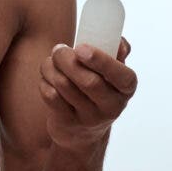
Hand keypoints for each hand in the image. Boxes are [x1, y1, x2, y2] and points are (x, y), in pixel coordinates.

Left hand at [38, 36, 137, 151]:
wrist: (83, 130)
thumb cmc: (98, 88)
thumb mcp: (111, 72)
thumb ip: (116, 52)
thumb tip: (119, 40)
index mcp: (126, 88)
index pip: (121, 76)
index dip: (101, 60)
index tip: (80, 48)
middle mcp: (112, 106)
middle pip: (88, 82)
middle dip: (67, 60)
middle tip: (58, 49)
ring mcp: (90, 118)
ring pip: (65, 86)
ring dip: (52, 67)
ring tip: (51, 61)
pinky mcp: (68, 123)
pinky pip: (51, 96)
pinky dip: (44, 81)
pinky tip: (47, 77)